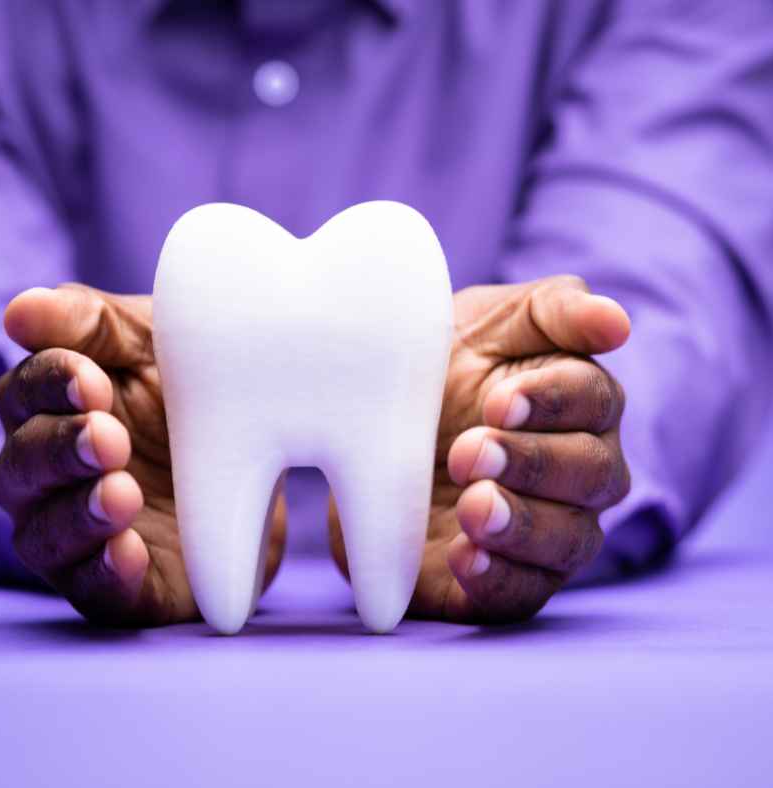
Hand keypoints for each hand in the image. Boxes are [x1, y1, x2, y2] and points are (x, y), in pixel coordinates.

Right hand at [0, 284, 286, 625]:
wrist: (269, 460)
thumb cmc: (193, 391)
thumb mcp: (157, 343)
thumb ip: (93, 323)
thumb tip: (19, 312)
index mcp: (53, 410)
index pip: (23, 395)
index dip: (48, 386)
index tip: (91, 379)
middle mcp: (51, 477)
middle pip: (21, 468)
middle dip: (60, 450)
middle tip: (109, 437)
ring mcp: (82, 536)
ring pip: (44, 536)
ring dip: (77, 515)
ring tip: (121, 493)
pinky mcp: (123, 588)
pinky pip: (94, 590)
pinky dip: (105, 573)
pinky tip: (128, 550)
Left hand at [329, 275, 630, 623]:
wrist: (362, 433)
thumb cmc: (437, 369)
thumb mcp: (480, 323)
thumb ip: (549, 311)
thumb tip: (617, 322)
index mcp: (575, 402)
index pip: (593, 400)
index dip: (553, 401)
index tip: (498, 401)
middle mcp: (575, 470)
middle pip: (593, 473)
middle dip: (533, 462)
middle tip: (467, 451)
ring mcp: (544, 530)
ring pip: (568, 540)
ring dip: (521, 525)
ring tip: (472, 509)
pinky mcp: (502, 581)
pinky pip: (522, 594)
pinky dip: (498, 580)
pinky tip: (464, 558)